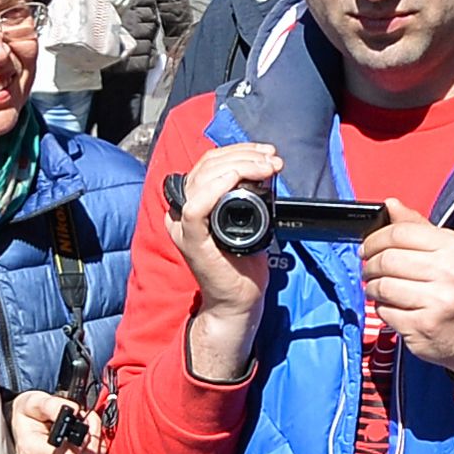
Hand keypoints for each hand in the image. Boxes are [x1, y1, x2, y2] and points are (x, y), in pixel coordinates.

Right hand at [11, 388, 105, 453]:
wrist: (25, 428)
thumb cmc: (27, 416)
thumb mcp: (33, 402)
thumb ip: (52, 405)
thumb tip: (73, 410)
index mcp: (31, 452)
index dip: (80, 436)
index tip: (81, 419)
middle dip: (90, 433)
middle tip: (86, 417)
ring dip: (93, 441)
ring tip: (83, 427)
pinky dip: (93, 452)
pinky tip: (83, 441)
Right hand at [170, 140, 280, 366]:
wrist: (238, 301)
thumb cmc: (241, 265)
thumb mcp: (246, 221)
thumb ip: (243, 195)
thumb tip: (262, 166)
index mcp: (193, 203)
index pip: (208, 164)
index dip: (237, 151)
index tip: (266, 153)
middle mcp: (182, 211)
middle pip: (205, 166)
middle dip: (243, 156)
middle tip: (272, 160)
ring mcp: (183, 226)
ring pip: (201, 179)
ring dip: (239, 165)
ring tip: (267, 167)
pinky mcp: (191, 241)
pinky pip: (196, 207)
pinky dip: (216, 188)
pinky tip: (237, 179)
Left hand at [356, 199, 453, 372]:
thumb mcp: (450, 253)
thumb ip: (418, 228)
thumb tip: (390, 204)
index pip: (400, 233)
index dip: (375, 239)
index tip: (368, 247)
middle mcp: (449, 273)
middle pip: (387, 260)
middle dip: (369, 264)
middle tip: (368, 269)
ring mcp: (436, 302)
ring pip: (382, 286)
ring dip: (372, 287)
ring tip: (376, 288)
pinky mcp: (422, 326)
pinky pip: (385, 311)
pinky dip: (381, 308)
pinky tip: (391, 307)